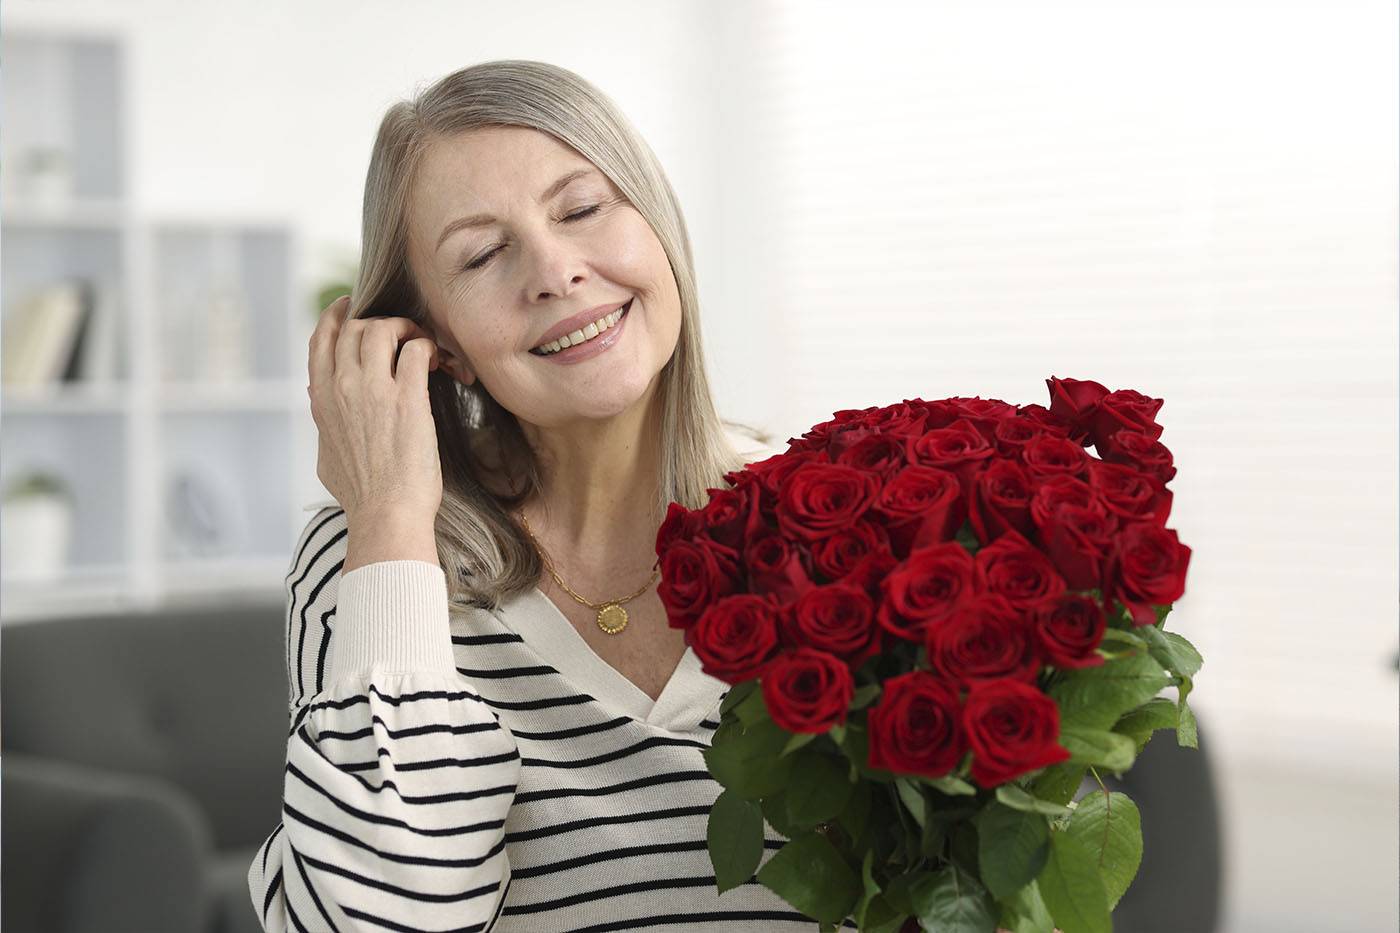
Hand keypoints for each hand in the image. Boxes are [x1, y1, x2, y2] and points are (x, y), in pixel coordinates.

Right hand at [307, 295, 443, 525]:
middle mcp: (342, 388)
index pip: (320, 340)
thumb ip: (323, 422)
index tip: (350, 305)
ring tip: (422, 344)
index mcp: (322, 400)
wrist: (386, 514)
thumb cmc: (362, 494)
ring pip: (382, 329)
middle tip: (402, 331)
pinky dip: (429, 346)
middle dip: (379, 321)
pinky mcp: (408, 399)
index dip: (336, 316)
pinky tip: (439, 361)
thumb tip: (318, 403)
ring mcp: (373, 391)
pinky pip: (416, 349)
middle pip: (354, 327)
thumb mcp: (326, 454)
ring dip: (406, 328)